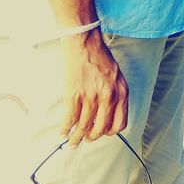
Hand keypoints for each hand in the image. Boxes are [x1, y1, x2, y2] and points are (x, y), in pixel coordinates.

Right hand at [60, 29, 128, 145]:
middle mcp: (108, 98)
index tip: (102, 133)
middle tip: (85, 139)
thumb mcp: (116, 76)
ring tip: (71, 142)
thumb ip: (115, 94)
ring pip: (84, 127)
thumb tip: (106, 113)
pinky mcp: (74, 95)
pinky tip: (62, 132)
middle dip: (92, 137)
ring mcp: (91, 97)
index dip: (109, 132)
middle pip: (101, 129)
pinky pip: (70, 119)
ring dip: (76, 138)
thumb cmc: (99, 56)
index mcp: (121, 93)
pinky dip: (65, 129)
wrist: (84, 41)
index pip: (119, 124)